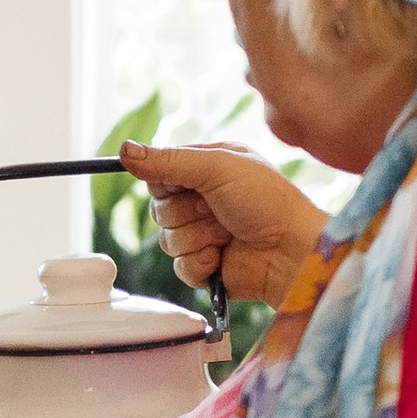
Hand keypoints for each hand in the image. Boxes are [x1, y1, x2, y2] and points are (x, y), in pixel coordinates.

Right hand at [116, 141, 319, 308]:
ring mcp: (206, 234)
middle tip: (215, 210)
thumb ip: (168, 160)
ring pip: (166, 240)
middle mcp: (205, 200)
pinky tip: (223, 256)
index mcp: (209, 169)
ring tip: (226, 233)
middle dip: (185, 213)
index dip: (164, 181)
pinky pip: (179, 267)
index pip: (160, 173)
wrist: (293, 251)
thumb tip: (124, 150)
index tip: (184, 184)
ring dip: (196, 237)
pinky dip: (200, 263)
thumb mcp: (217, 168)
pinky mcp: (207, 266)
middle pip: (159, 209)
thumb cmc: (268, 201)